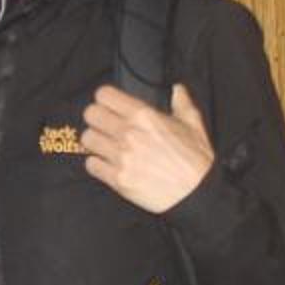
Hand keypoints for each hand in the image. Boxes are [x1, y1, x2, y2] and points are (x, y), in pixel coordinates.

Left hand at [83, 82, 214, 214]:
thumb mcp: (194, 125)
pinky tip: (107, 165)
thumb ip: (182, 103)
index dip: (104, 99)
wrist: (197, 194)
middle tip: (105, 126)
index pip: (104, 95)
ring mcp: (121, 157)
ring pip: (87, 139)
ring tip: (105, 146)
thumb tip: (177, 89)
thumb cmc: (196, 160)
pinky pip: (91, 165)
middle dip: (96, 118)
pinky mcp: (117, 179)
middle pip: (90, 114)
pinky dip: (96, 164)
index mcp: (144, 116)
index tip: (109, 106)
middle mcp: (128, 133)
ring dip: (95, 141)